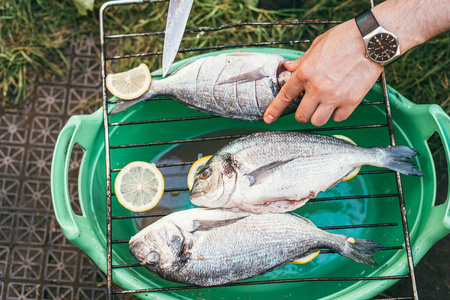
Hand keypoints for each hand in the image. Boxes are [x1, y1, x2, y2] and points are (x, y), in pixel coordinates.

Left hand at [264, 20, 382, 125]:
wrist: (372, 40)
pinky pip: (338, 118)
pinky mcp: (351, 102)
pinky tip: (340, 103)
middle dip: (302, 114)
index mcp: (305, 73)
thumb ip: (301, 61)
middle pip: (302, 116)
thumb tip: (288, 68)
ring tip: (325, 106)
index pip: (285, 96)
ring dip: (319, 116)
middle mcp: (317, 88)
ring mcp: (334, 97)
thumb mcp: (316, 46)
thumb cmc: (344, 39)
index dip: (274, 110)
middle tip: (308, 107)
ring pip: (318, 121)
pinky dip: (337, 114)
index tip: (268, 119)